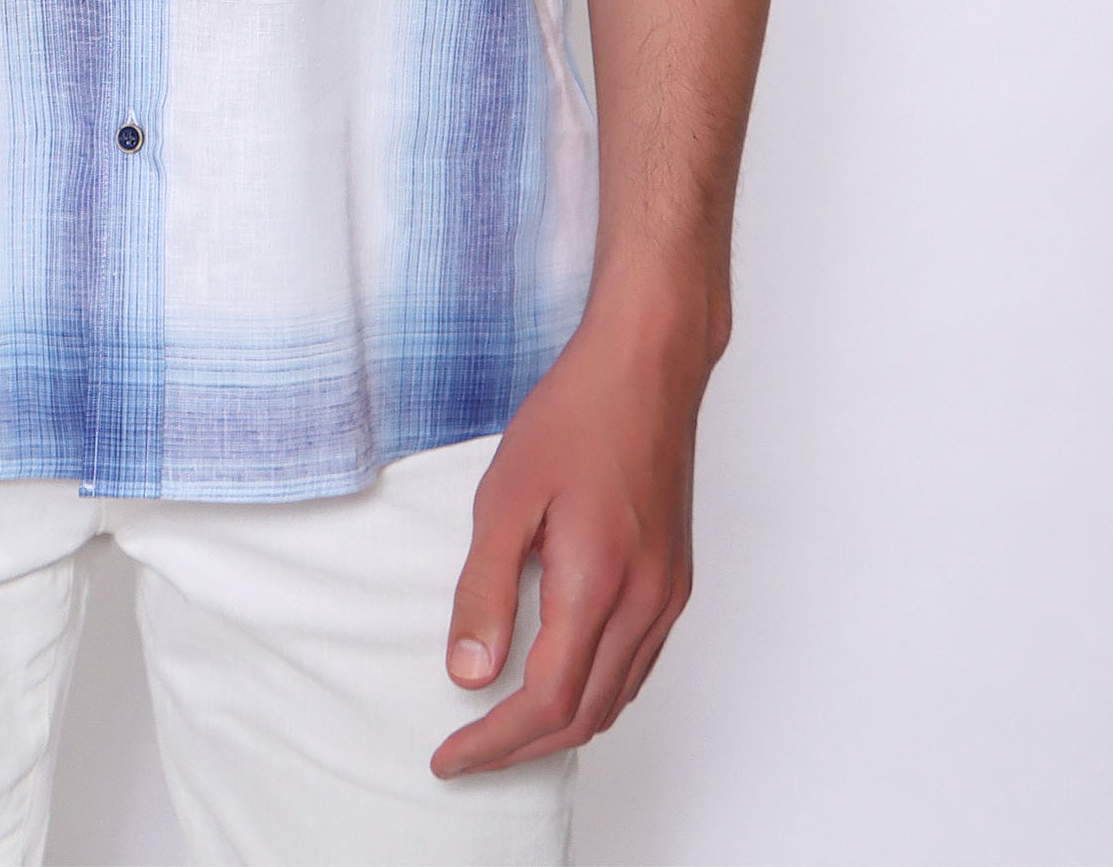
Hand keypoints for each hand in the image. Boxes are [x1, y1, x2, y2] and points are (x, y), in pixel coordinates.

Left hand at [430, 296, 707, 779]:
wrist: (647, 366)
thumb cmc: (574, 415)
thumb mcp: (506, 496)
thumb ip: (485, 589)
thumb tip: (469, 674)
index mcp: (598, 585)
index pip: (545, 701)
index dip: (494, 742)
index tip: (449, 757)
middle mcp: (645, 603)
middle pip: (584, 716)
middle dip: (522, 748)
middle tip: (466, 754)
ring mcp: (668, 595)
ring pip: (616, 699)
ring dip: (559, 726)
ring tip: (502, 728)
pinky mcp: (675, 580)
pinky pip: (637, 666)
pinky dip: (594, 693)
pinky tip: (560, 680)